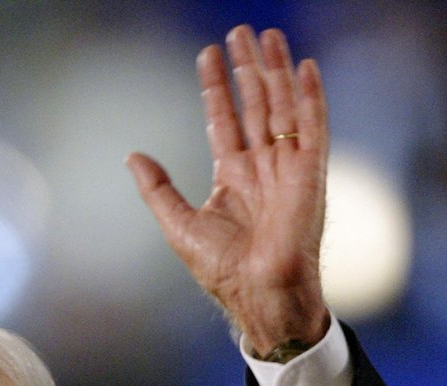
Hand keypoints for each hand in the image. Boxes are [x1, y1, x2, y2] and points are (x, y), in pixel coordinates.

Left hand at [126, 24, 329, 355]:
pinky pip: (313, 125)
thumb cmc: (224, 271)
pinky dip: (309, 95)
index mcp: (233, 178)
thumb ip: (158, 189)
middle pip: (254, 105)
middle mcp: (262, 167)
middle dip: (246, 69)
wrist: (261, 292)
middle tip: (239, 31)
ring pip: (282, 106)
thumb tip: (133, 157)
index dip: (216, 88)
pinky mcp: (311, 171)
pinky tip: (303, 67)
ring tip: (267, 36)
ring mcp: (288, 167)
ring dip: (275, 70)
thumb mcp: (180, 225)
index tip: (208, 54)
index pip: (224, 120)